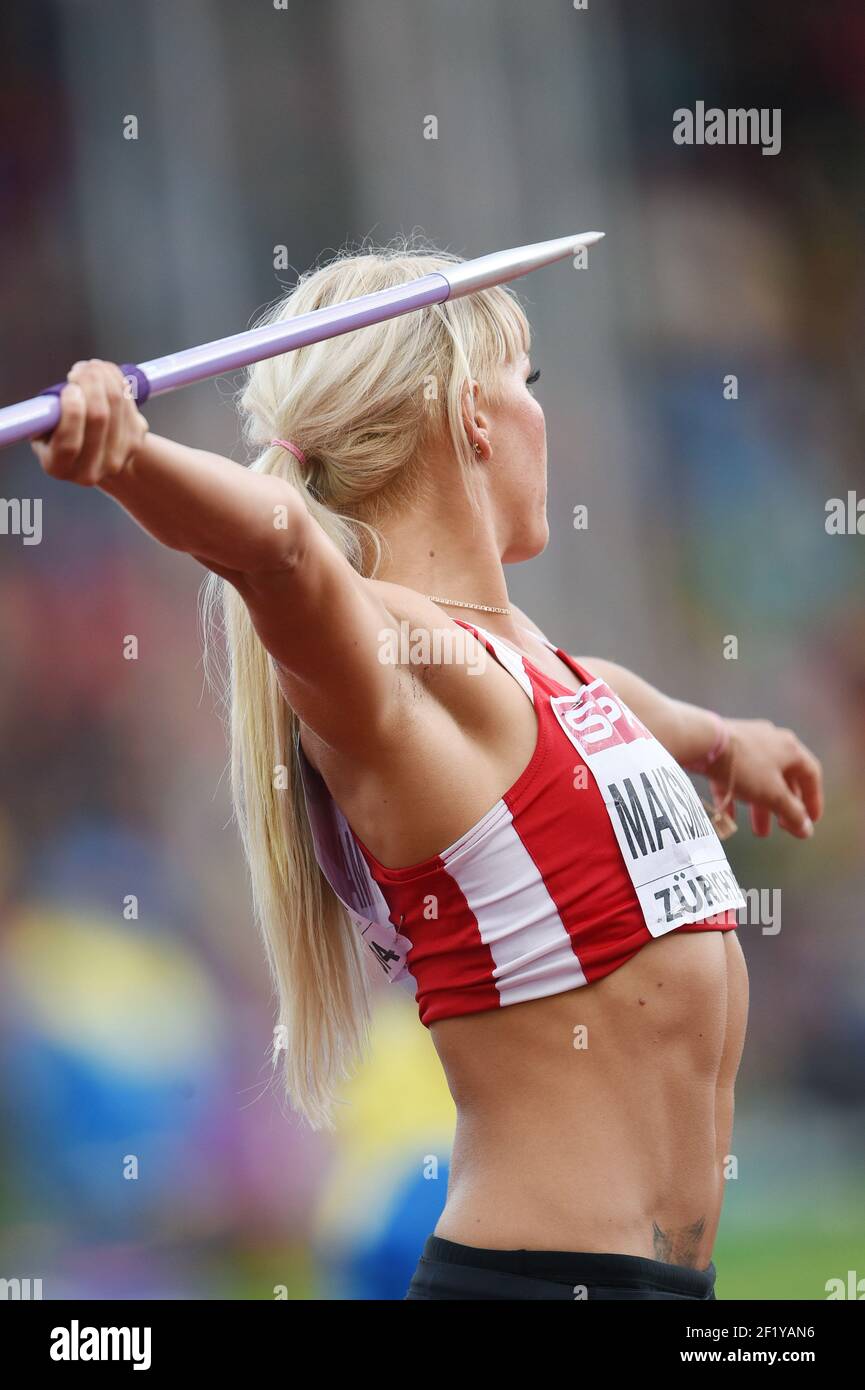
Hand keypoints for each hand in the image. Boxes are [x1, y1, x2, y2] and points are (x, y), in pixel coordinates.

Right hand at [31, 358, 148, 485]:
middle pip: (99, 418)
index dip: (72, 412)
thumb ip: (44, 419)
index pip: (69, 444)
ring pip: (117, 405)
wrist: (95, 455)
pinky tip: (106, 372)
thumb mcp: (41, 431)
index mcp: (58, 467)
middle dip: (90, 383)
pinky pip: (129, 402)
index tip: (70, 388)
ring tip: (92, 366)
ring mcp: (118, 457)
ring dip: (105, 376)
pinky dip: (118, 380)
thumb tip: (55, 400)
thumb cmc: (59, 436)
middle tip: (81, 368)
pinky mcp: (136, 440)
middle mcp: (91, 470)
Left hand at [706, 718, 822, 839]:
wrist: (703, 741)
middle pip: (783, 780)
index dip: (813, 800)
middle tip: (783, 828)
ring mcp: (746, 744)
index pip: (811, 775)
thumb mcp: (773, 794)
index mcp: (790, 749)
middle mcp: (771, 742)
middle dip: (783, 808)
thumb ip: (792, 813)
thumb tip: (806, 830)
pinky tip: (729, 818)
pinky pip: (734, 777)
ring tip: (759, 832)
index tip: (811, 820)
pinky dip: (735, 797)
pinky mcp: (724, 749)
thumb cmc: (744, 766)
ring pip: (758, 780)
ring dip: (760, 807)